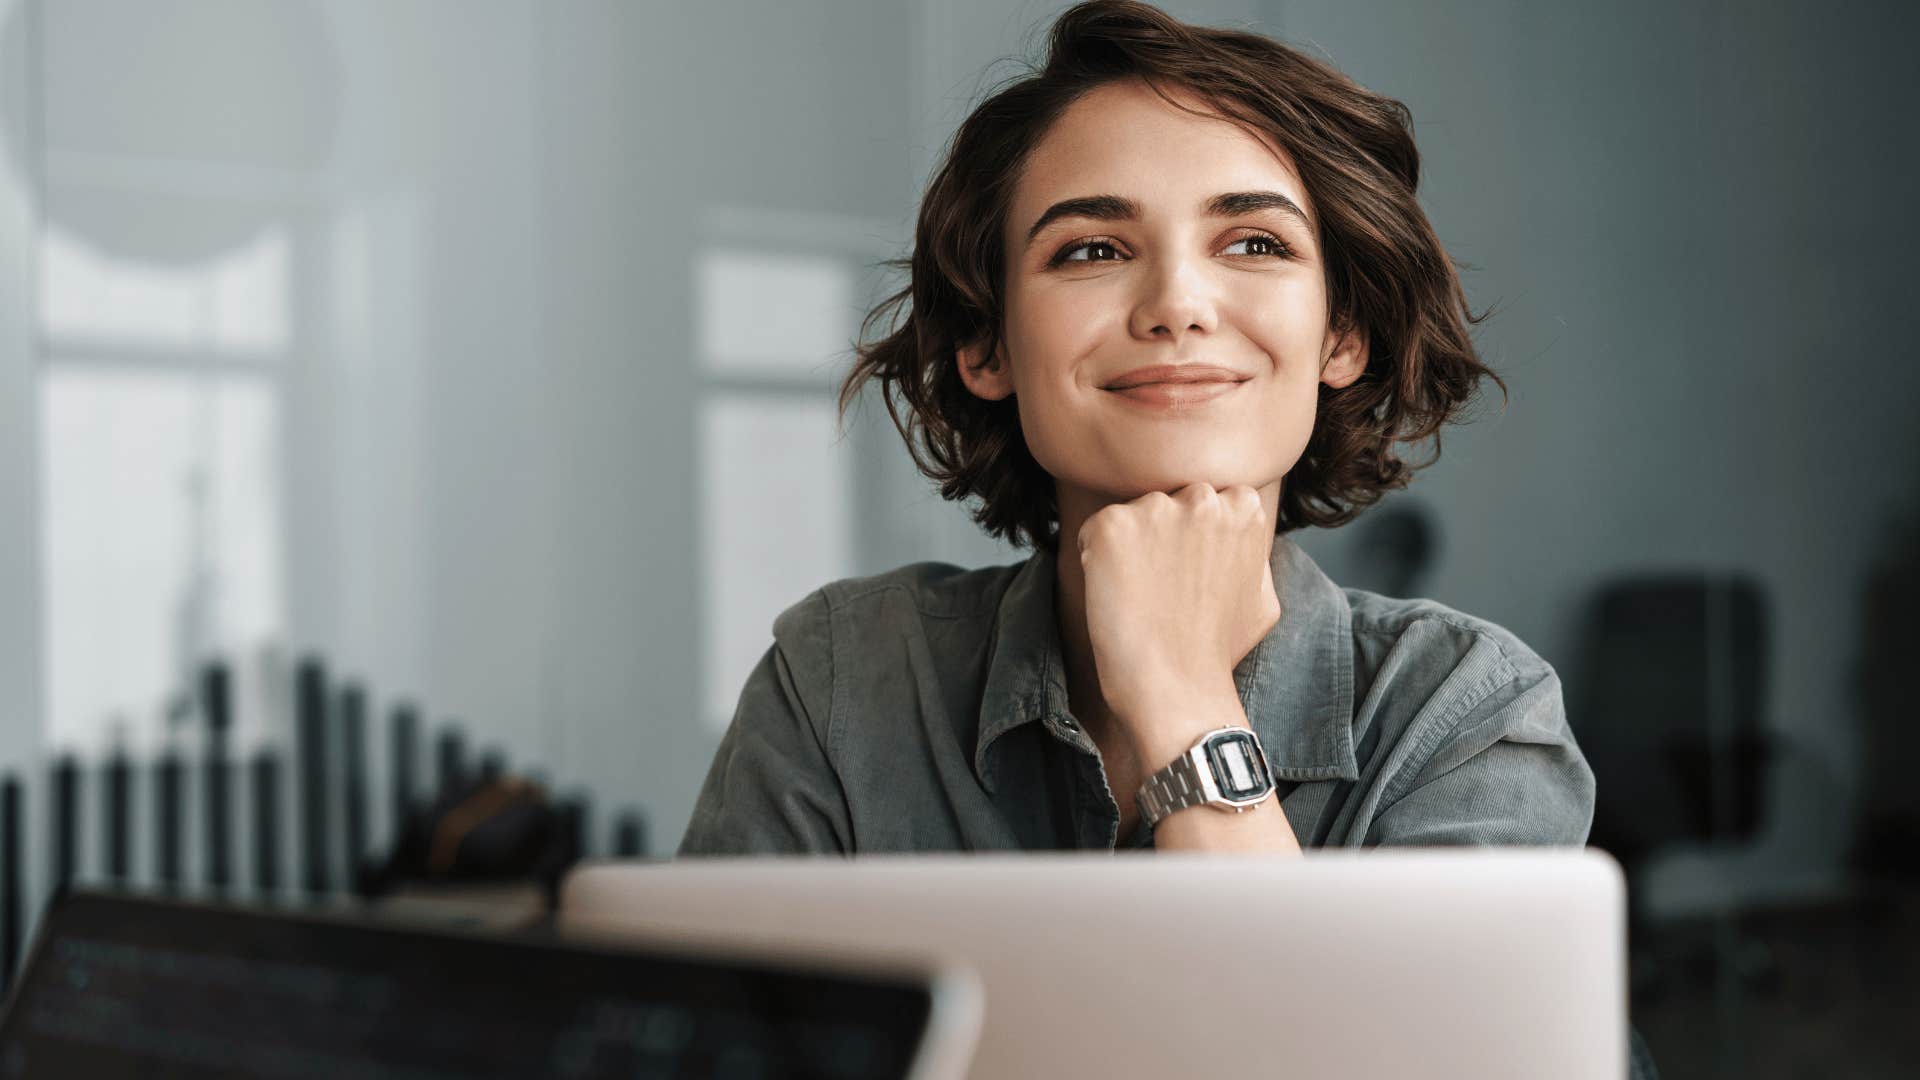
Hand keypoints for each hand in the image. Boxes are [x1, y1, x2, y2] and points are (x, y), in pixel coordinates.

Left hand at [1076, 482, 1281, 732]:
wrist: (1177, 688)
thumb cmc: (1217, 651)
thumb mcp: (1263, 596)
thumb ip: (1252, 553)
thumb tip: (1242, 535)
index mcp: (1244, 507)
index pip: (1204, 500)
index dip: (1191, 538)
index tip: (1188, 575)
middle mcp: (1202, 497)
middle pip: (1167, 500)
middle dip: (1160, 534)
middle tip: (1161, 587)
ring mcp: (1156, 509)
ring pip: (1131, 516)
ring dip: (1128, 547)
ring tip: (1140, 596)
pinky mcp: (1112, 527)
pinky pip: (1092, 531)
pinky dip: (1095, 559)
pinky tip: (1115, 595)